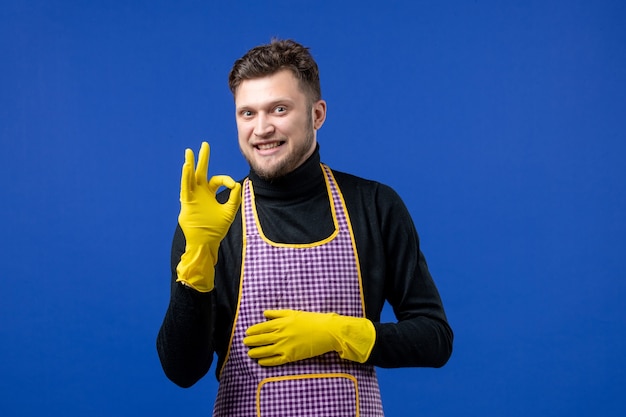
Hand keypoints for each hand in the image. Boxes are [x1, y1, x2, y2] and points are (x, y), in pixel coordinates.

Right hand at [176, 142, 240, 291]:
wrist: (206, 242)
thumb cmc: (217, 229)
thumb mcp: (229, 212)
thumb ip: (235, 198)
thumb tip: (238, 184)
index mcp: (210, 193)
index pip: (219, 180)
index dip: (227, 180)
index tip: (233, 186)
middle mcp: (200, 192)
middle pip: (201, 172)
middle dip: (203, 159)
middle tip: (204, 145)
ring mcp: (193, 196)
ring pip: (191, 177)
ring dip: (190, 164)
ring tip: (189, 152)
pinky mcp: (187, 202)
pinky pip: (185, 187)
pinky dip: (186, 177)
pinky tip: (186, 167)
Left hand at [243, 310, 375, 365]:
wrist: (326, 331)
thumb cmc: (312, 320)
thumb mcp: (293, 312)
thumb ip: (277, 313)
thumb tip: (264, 313)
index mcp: (280, 323)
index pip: (261, 327)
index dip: (253, 331)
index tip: (247, 333)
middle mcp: (280, 335)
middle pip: (260, 340)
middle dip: (250, 342)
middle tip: (244, 343)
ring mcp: (284, 346)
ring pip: (265, 351)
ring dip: (255, 352)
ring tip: (249, 353)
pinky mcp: (290, 357)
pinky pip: (274, 361)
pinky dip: (266, 362)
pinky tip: (260, 362)